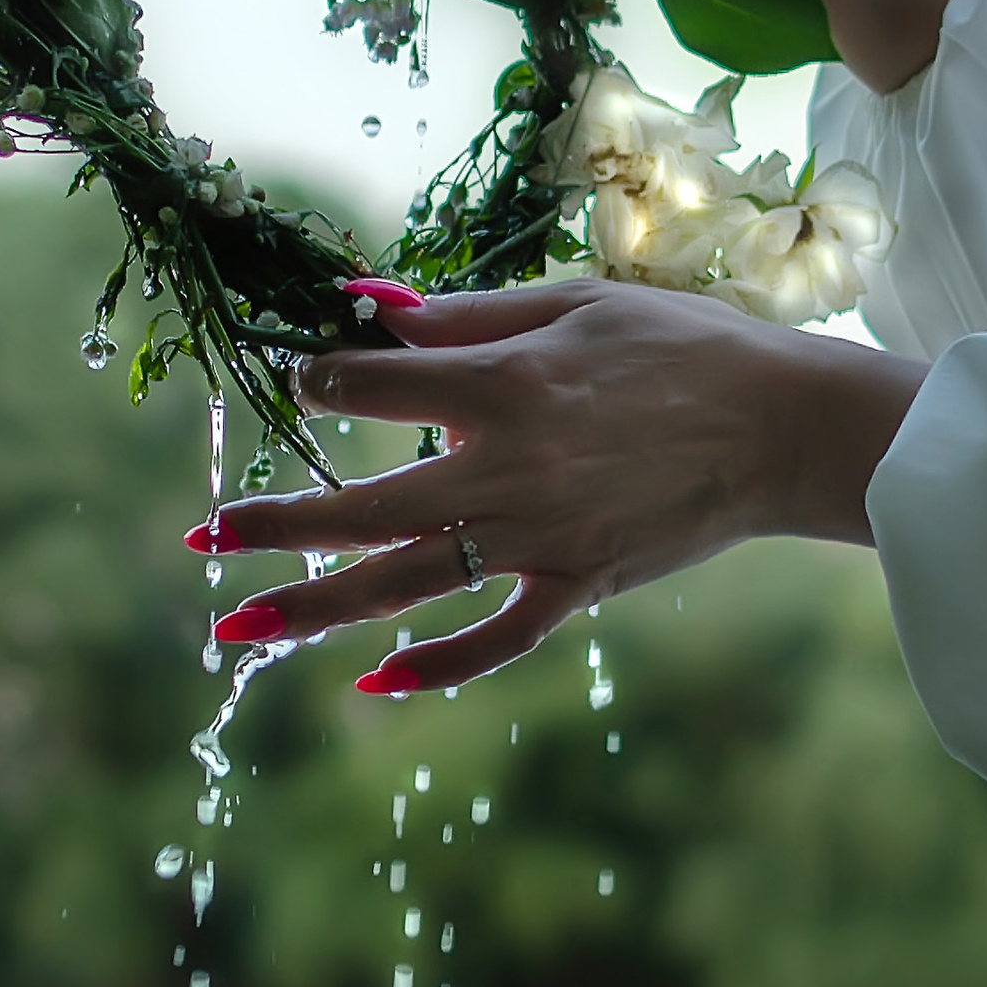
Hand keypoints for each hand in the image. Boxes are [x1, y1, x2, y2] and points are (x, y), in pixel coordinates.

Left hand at [192, 281, 925, 691]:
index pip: (372, 388)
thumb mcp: (576, 303)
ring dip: (313, 606)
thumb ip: (470, 314)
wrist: (787, 427)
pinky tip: (375, 684)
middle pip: (363, 506)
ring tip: (238, 624)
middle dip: (274, 522)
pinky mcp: (578, 587)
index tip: (299, 378)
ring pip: (405, 583)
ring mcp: (541, 540)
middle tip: (199, 535)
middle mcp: (508, 471)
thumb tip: (370, 309)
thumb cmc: (687, 346)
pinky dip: (438, 665)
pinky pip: (496, 639)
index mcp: (504, 386)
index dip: (321, 381)